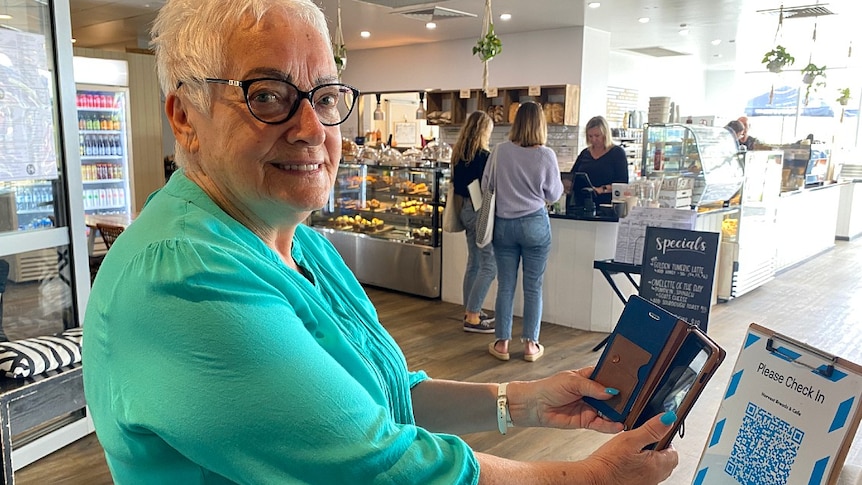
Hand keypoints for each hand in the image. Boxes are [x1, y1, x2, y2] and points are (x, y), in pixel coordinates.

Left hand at [507, 368, 623, 433]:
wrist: (535, 405)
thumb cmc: (550, 387)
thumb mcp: (572, 381)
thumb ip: (592, 387)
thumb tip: (610, 392)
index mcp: (590, 377)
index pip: (609, 377)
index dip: (619, 380)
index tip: (632, 383)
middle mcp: (593, 393)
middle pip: (612, 396)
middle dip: (622, 399)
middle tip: (633, 401)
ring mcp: (591, 407)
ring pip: (609, 411)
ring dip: (619, 413)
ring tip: (628, 414)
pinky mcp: (587, 421)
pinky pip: (602, 424)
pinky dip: (611, 425)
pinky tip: (619, 424)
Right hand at [582, 412, 678, 484]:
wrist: (594, 480)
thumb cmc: (609, 463)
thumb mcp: (630, 439)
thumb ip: (651, 429)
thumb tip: (668, 419)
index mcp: (657, 465)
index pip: (674, 452)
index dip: (666, 440)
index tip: (655, 434)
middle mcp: (654, 477)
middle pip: (667, 462)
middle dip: (659, 450)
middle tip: (644, 442)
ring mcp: (645, 483)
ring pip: (656, 469)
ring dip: (650, 459)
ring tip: (633, 450)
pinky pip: (644, 475)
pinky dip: (640, 467)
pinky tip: (627, 461)